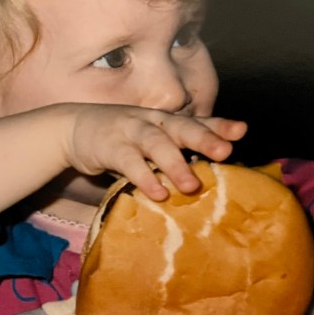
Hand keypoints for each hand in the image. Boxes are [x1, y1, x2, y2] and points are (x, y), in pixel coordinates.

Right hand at [61, 103, 246, 200]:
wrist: (72, 127)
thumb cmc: (121, 139)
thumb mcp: (149, 141)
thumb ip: (173, 155)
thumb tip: (208, 179)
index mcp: (166, 122)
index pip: (197, 121)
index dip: (219, 125)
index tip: (241, 131)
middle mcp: (152, 122)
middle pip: (182, 127)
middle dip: (204, 138)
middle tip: (224, 152)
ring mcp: (130, 131)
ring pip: (157, 143)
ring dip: (175, 164)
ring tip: (192, 185)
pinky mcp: (110, 146)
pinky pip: (129, 161)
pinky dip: (144, 177)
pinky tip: (157, 193)